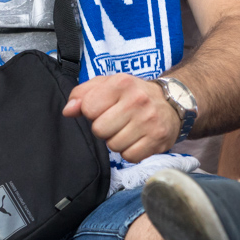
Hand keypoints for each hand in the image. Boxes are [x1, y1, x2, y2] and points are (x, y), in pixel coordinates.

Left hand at [63, 74, 181, 161]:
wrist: (171, 102)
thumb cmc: (132, 93)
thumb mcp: (108, 85)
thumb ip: (83, 94)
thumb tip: (68, 111)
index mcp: (121, 83)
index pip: (88, 107)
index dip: (91, 112)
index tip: (102, 109)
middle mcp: (137, 100)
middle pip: (99, 130)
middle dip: (103, 129)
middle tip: (115, 121)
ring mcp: (149, 121)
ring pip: (114, 146)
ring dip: (116, 141)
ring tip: (127, 129)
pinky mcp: (158, 140)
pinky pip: (129, 157)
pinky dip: (129, 152)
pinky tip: (136, 139)